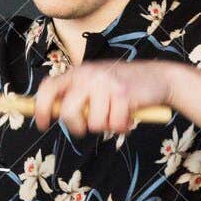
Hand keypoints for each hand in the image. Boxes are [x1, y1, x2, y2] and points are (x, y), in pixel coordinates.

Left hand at [33, 60, 174, 136]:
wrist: (159, 77)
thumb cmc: (124, 86)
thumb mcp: (95, 85)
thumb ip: (76, 96)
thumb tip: (54, 113)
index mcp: (78, 73)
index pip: (48, 88)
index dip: (40, 108)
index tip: (42, 124)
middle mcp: (88, 75)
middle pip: (68, 113)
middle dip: (78, 127)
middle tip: (91, 125)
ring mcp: (105, 83)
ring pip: (93, 124)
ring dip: (107, 125)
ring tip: (117, 113)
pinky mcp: (122, 93)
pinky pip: (114, 124)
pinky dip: (122, 126)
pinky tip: (129, 114)